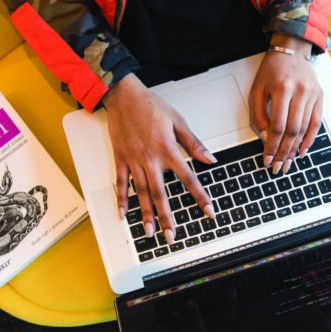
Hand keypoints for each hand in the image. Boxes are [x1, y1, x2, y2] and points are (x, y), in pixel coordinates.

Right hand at [103, 74, 215, 243]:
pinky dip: (122, 200)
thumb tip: (210, 159)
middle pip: (161, 194)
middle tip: (172, 236)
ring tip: (150, 232)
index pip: (188, 178)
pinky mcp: (120, 159)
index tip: (208, 211)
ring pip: (142, 193)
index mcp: (167, 149)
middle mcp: (150, 158)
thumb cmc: (150, 105)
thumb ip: (194, 143)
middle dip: (167, 217)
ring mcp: (133, 160)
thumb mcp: (178, 120)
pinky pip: (121, 183)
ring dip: (146, 214)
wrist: (123, 95)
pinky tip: (124, 216)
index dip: (200, 196)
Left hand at [249, 35, 322, 173]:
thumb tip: (265, 138)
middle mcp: (300, 91)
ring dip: (295, 149)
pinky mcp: (320, 97)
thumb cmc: (271, 71)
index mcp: (282, 88)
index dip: (272, 145)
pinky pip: (316, 123)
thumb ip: (258, 115)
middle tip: (278, 167)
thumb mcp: (257, 90)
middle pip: (293, 130)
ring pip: (304, 129)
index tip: (268, 158)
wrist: (291, 51)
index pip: (277, 126)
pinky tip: (302, 150)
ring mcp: (313, 94)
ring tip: (288, 162)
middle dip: (284, 152)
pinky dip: (309, 139)